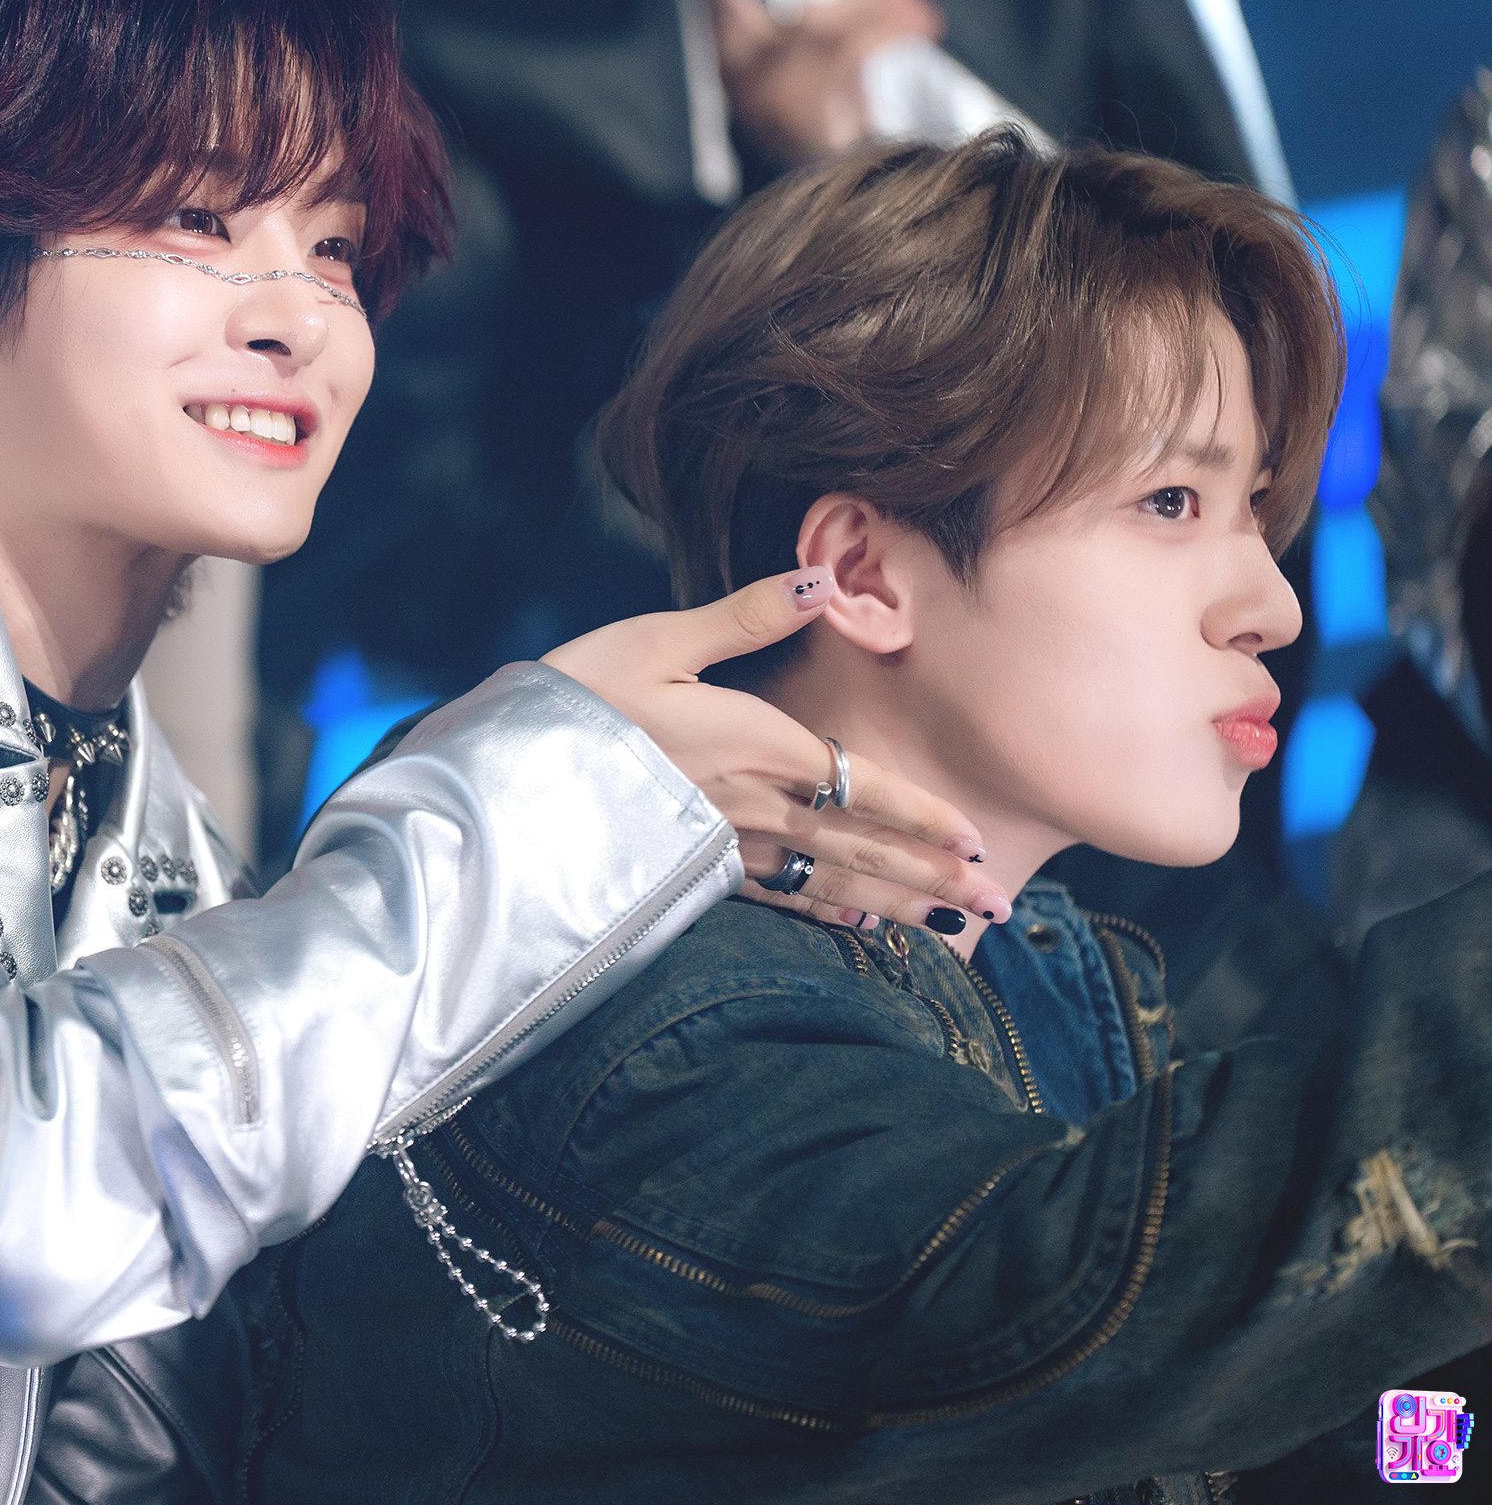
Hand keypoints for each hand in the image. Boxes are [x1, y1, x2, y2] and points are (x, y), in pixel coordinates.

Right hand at [542, 568, 1014, 932]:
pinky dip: (823, 915)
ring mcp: (720, 845)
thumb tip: (818, 578)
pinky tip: (855, 926)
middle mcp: (750, 804)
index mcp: (754, 744)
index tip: (975, 840)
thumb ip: (744, 615)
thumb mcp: (656, 639)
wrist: (504, 776)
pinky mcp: (688, 869)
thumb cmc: (578, 696)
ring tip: (953, 926)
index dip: (922, 815)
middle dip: (933, 876)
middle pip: (860, 845)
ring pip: (828, 882)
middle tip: (1000, 905)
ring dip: (895, 905)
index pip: (861, 783)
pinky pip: (773, 900)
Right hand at [633, 0, 943, 166]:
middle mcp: (737, 64)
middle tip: (924, 14)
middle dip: (869, 4)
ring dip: (890, 23)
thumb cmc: (844, 132)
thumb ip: (870, 0)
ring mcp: (760, 87)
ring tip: (930, 23)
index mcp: (735, 44)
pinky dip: (895, 32)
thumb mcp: (854, 52)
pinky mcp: (791, 102)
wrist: (853, 210)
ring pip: (832, 22)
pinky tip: (925, 26)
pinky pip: (852, 44)